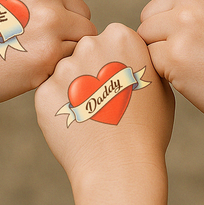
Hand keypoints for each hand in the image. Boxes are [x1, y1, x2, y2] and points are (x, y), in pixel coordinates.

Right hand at [0, 0, 95, 149]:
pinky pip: (73, 62)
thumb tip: (76, 10)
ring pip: (83, 39)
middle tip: (29, 46)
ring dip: (64, 52)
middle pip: (82, 15)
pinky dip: (57, 70)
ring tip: (30, 57)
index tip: (26, 29)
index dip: (54, 17)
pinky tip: (28, 70)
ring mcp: (50, 19)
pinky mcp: (49, 52)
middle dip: (65, 33)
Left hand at [35, 23, 173, 204]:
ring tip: (91, 115)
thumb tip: (131, 55)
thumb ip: (141, 60)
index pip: (111, 37)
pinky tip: (76, 124)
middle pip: (86, 49)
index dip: (116, 60)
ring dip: (74, 87)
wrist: (120, 167)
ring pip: (66, 71)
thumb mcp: (159, 84)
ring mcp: (65, 68)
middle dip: (92, 67)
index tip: (121, 80)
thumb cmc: (148, 128)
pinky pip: (50, 93)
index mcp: (122, 37)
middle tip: (105, 99)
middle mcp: (90, 45)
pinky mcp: (44, 92)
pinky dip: (60, 106)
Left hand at [138, 0, 203, 137]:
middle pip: (153, 10)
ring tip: (199, 62)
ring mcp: (186, 20)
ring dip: (164, 50)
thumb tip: (160, 0)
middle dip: (169, 33)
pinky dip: (164, 70)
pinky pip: (149, 57)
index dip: (184, 18)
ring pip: (146, 32)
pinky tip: (194, 75)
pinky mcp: (175, 53)